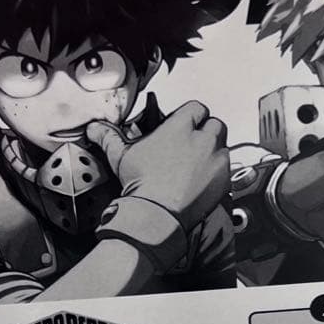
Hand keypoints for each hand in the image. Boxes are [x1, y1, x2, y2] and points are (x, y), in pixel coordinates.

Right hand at [87, 101, 229, 232]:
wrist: (156, 215)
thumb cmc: (142, 185)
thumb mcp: (121, 156)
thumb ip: (109, 137)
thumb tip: (95, 129)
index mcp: (180, 127)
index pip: (196, 108)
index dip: (190, 116)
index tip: (183, 124)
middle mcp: (203, 140)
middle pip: (214, 124)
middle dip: (205, 131)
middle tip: (192, 144)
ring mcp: (216, 160)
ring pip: (223, 145)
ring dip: (213, 151)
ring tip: (197, 163)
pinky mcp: (223, 180)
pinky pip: (227, 169)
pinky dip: (218, 172)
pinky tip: (202, 180)